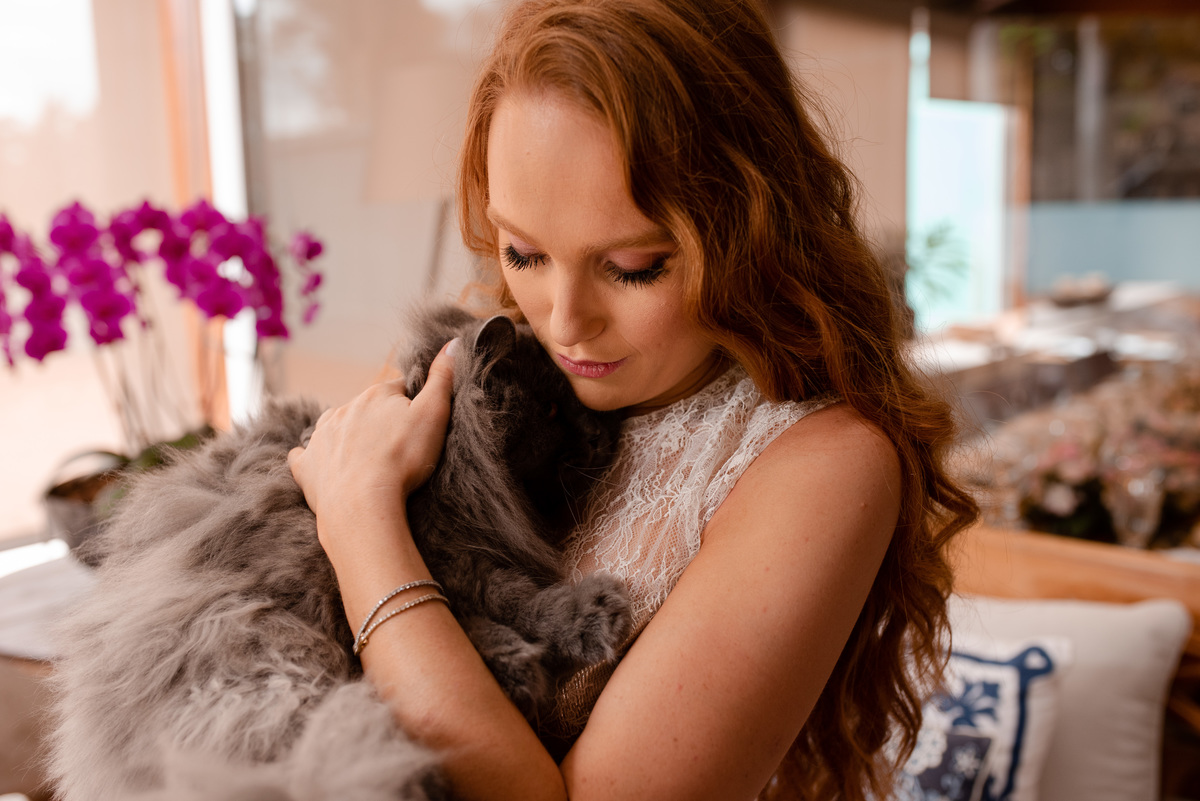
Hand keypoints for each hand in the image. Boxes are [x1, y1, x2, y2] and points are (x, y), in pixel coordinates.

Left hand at [288, 339, 458, 527]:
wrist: (362, 504)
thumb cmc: (403, 459)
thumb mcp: (433, 415)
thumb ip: (443, 378)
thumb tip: (453, 343)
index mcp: (376, 395)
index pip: (398, 390)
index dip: (411, 405)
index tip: (419, 425)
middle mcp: (344, 409)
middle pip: (367, 409)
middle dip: (380, 422)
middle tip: (398, 448)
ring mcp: (321, 437)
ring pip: (336, 427)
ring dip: (348, 436)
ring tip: (366, 458)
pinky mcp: (307, 466)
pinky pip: (303, 456)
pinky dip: (310, 458)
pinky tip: (319, 465)